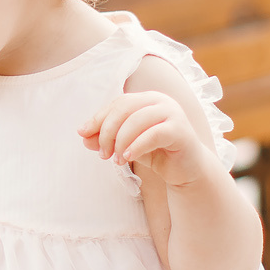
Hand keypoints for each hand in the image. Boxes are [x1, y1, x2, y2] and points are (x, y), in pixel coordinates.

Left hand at [80, 91, 217, 187]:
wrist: (186, 170)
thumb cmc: (157, 153)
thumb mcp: (127, 145)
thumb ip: (107, 138)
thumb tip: (83, 135)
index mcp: (147, 99)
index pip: (117, 103)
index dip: (98, 119)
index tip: (84, 136)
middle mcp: (161, 101)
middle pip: (124, 108)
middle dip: (107, 131)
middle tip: (103, 153)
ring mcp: (173, 113)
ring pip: (137, 120)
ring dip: (121, 141)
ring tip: (116, 160)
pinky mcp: (181, 131)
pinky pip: (153, 134)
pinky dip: (136, 146)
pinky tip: (127, 158)